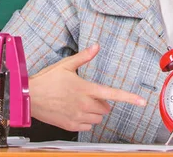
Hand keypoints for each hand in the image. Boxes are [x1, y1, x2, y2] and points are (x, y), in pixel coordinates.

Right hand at [29, 44, 145, 130]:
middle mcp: (84, 105)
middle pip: (106, 108)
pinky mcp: (70, 126)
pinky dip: (86, 121)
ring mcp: (77, 117)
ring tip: (81, 102)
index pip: (113, 94)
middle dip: (102, 102)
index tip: (142, 102)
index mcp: (86, 89)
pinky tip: (76, 111)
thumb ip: (84, 56)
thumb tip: (96, 46)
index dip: (130, 98)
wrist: (29, 97)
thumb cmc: (47, 80)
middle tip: (89, 93)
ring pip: (97, 118)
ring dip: (94, 111)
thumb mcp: (66, 64)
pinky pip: (87, 127)